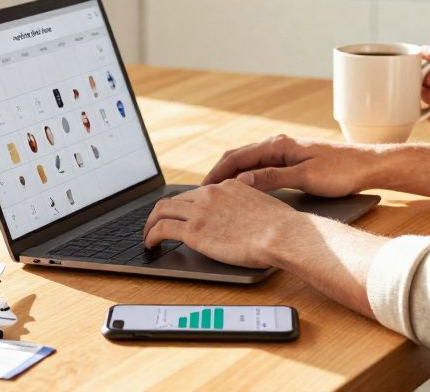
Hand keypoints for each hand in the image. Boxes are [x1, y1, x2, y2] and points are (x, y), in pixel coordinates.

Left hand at [142, 180, 298, 267]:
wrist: (282, 234)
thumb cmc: (280, 226)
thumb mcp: (261, 202)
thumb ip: (246, 202)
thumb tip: (243, 207)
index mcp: (226, 186)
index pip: (194, 193)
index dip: (181, 205)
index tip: (177, 215)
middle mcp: (209, 194)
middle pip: (173, 199)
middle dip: (160, 213)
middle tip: (154, 225)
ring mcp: (200, 211)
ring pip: (161, 211)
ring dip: (149, 224)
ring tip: (147, 237)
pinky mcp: (194, 230)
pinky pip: (162, 228)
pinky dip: (151, 235)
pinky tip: (150, 244)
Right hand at [201, 134, 380, 195]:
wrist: (368, 165)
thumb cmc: (341, 171)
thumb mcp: (305, 178)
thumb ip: (272, 178)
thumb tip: (241, 181)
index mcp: (278, 145)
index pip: (236, 157)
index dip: (216, 173)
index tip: (201, 189)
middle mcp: (278, 144)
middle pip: (238, 158)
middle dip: (218, 174)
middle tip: (200, 194)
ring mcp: (284, 152)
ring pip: (248, 163)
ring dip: (231, 176)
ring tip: (215, 195)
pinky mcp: (291, 161)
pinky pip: (260, 168)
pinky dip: (246, 178)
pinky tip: (242, 192)